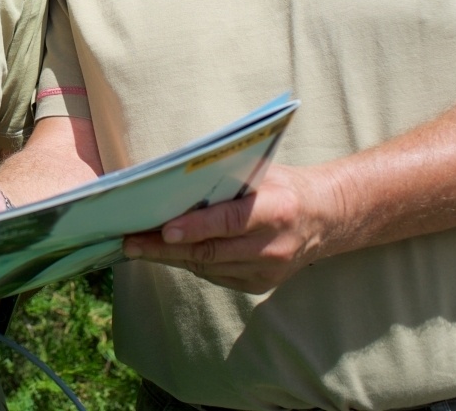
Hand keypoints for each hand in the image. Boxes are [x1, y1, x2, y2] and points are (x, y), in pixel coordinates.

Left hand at [123, 164, 345, 292]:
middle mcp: (273, 245)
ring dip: (171, 257)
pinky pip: (216, 275)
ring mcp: (268, 270)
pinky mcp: (260, 285)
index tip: (164, 229)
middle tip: (130, 242)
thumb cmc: (283, 185)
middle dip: (165, 248)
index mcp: (276, 209)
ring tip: (137, 246)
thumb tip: (173, 176)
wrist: (326, 218)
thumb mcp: (260, 171)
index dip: (196, 227)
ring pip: (209, 267)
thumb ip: (224, 177)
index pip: (229, 221)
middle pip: (211, 251)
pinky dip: (191, 262)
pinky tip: (168, 252)